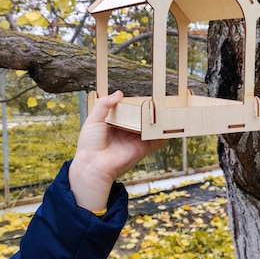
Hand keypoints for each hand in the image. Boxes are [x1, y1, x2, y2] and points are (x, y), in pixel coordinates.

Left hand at [68, 91, 165, 211]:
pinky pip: (156, 141)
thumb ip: (104, 104)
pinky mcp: (143, 149)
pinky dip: (164, 135)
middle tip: (158, 101)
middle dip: (149, 112)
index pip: (128, 111)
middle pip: (142, 119)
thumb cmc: (90, 144)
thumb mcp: (93, 119)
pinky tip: (169, 127)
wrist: (94, 165)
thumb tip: (119, 93)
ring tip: (166, 111)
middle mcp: (128, 132)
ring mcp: (136, 140)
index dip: (135, 104)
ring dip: (158, 121)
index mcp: (116, 124)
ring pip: (151, 128)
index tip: (143, 96)